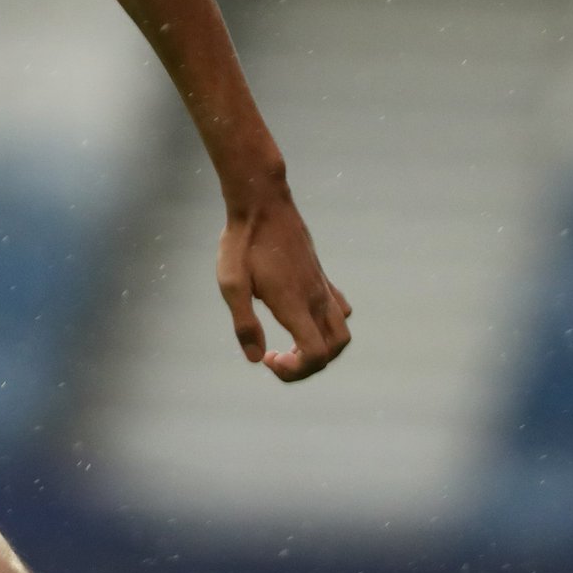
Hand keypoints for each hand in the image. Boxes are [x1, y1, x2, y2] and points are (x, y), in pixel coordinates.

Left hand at [216, 191, 351, 381]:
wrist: (261, 202)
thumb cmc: (242, 242)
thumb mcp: (231, 284)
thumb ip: (245, 324)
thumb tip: (255, 358)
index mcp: (294, 304)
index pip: (316, 355)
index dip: (296, 370)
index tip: (268, 359)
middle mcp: (315, 298)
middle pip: (334, 349)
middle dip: (308, 365)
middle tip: (277, 357)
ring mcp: (322, 286)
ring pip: (341, 331)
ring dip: (322, 347)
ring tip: (291, 342)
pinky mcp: (321, 275)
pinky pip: (340, 309)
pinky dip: (328, 325)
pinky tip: (301, 316)